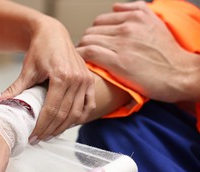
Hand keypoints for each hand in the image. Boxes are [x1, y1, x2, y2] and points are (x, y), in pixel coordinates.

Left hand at [0, 17, 94, 141]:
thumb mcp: (26, 70)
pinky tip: (66, 125)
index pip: (51, 110)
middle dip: (50, 130)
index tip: (32, 136)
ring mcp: (85, 80)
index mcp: (61, 76)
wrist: (53, 34)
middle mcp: (77, 79)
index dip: (41, 126)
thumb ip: (14, 89)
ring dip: (63, 128)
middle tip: (38, 139)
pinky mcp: (89, 81)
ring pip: (76, 114)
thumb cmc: (39, 50)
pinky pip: (88, 106)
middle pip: (64, 115)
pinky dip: (78, 118)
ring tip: (49, 135)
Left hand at [77, 1, 194, 102]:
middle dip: (86, 42)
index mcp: (136, 17)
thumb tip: (115, 7)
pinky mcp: (118, 61)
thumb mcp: (156, 23)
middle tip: (85, 53)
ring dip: (81, 50)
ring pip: (88, 40)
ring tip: (82, 60)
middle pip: (92, 30)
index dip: (94, 33)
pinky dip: (81, 56)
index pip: (101, 20)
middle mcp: (128, 27)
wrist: (180, 75)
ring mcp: (122, 44)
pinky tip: (82, 63)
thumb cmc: (167, 53)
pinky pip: (89, 52)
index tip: (93, 43)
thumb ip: (137, 10)